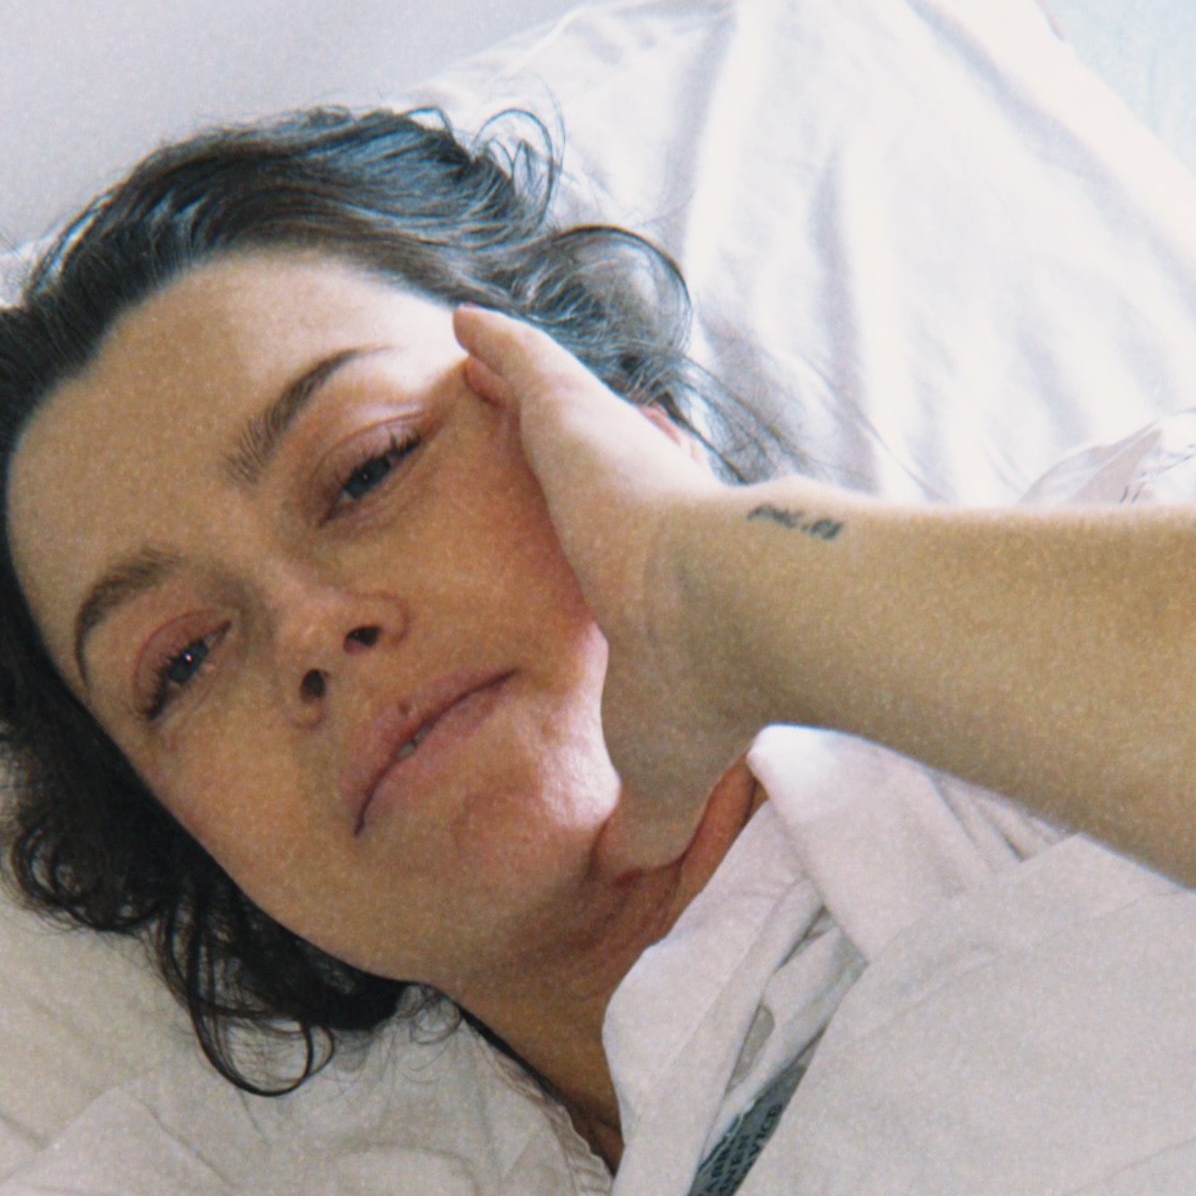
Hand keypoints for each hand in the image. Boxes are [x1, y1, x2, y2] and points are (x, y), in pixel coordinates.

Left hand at [453, 305, 766, 872]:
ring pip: (553, 403)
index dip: (600, 529)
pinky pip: (522, 366)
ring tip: (476, 356)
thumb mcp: (661, 765)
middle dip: (555, 439)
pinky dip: (494, 344)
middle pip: (583, 461)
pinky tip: (460, 324)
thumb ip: (647, 811)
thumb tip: (631, 872)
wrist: (735, 613)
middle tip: (518, 419)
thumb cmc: (703, 690)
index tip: (586, 524)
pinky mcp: (575, 420)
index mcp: (655, 573)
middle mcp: (637, 502)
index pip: (621, 540)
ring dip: (518, 380)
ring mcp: (607, 455)